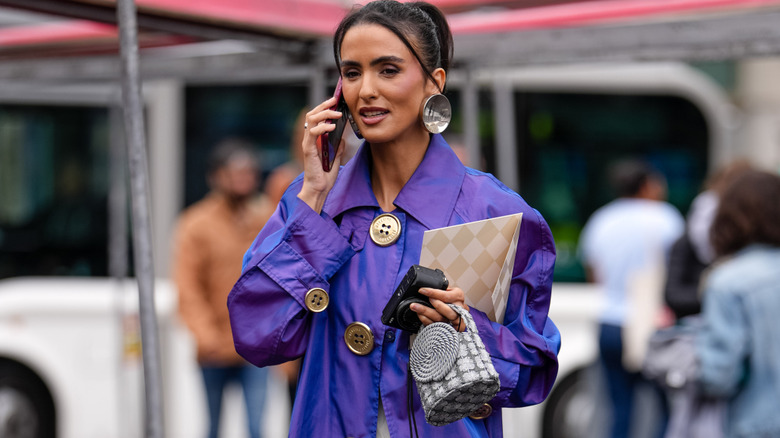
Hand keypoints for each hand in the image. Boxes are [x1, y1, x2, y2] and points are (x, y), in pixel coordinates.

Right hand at [297, 97, 346, 213]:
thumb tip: (342, 139)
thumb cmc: (324, 177)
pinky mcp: (308, 150)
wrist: (319, 190)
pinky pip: (312, 133)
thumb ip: (337, 149)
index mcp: (314, 140)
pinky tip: (332, 127)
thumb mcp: (335, 160)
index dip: (323, 108)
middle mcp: (308, 140)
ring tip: (336, 114)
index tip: (334, 102)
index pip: (315, 118)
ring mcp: (307, 144)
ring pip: (310, 120)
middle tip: (334, 101)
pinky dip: (322, 127)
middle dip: (323, 106)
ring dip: (324, 114)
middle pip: (311, 115)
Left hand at [410, 286, 469, 331]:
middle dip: (431, 306)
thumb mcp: (447, 289)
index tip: (422, 290)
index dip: (433, 293)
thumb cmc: (449, 298)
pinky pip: (436, 325)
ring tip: (415, 307)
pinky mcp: (449, 328)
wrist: (456, 309)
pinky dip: (426, 320)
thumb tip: (428, 283)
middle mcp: (459, 309)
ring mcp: (455, 320)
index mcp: (458, 296)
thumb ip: (441, 288)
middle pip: (446, 310)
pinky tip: (419, 315)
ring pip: (441, 319)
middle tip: (418, 302)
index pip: (446, 296)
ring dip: (426, 313)